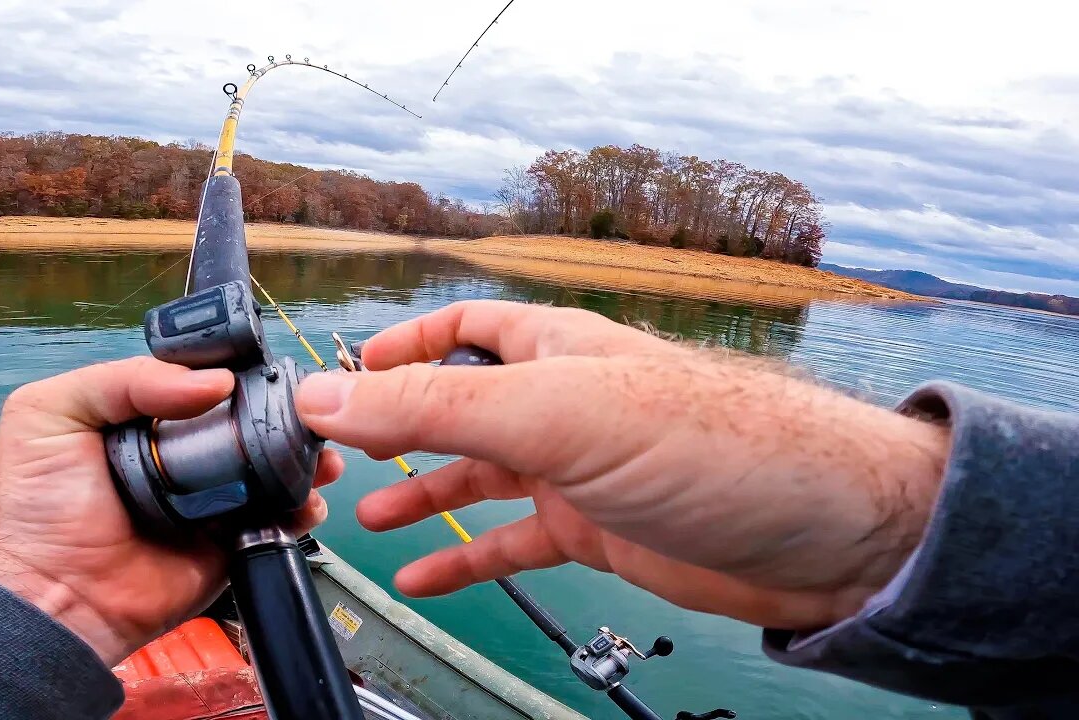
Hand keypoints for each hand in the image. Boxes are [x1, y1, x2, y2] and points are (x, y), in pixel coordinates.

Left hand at [0, 357, 342, 664]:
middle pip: (247, 426)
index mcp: (143, 420)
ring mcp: (210, 501)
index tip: (273, 370)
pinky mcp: (227, 545)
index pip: (201, 384)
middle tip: (312, 414)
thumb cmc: (36, 502)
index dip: (238, 374)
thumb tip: (215, 382)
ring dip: (301, 460)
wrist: (46, 595)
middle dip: (284, 416)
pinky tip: (308, 501)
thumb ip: (124, 380)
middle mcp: (182, 456)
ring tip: (322, 457)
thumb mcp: (51, 413)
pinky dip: (298, 511)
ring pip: (269, 471)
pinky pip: (272, 524)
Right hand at [295, 301, 949, 629]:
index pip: (462, 328)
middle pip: (460, 406)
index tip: (347, 376)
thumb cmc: (720, 445)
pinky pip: (515, 542)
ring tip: (367, 514)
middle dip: (399, 428)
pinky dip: (467, 558)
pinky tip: (428, 576)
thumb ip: (436, 409)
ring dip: (424, 496)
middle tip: (340, 454)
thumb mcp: (556, 414)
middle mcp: (565, 404)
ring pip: (482, 477)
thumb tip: (328, 396)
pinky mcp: (603, 531)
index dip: (403, 347)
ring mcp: (583, 470)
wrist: (829, 534)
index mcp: (556, 349)